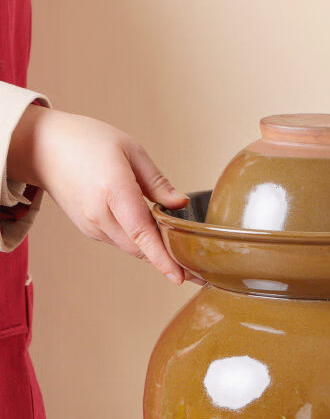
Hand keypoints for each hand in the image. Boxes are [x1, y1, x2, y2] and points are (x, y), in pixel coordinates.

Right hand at [8, 106, 189, 283]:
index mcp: (112, 190)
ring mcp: (91, 225)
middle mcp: (99, 214)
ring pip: (131, 247)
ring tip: (184, 258)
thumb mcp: (130, 150)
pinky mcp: (88, 229)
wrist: (43, 149)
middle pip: (140, 247)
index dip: (163, 257)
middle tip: (198, 269)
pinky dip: (139, 243)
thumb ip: (156, 181)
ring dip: (155, 252)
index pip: (142, 232)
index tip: (181, 276)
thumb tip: (181, 204)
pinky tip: (156, 239)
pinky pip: (120, 241)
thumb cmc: (87, 141)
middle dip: (168, 260)